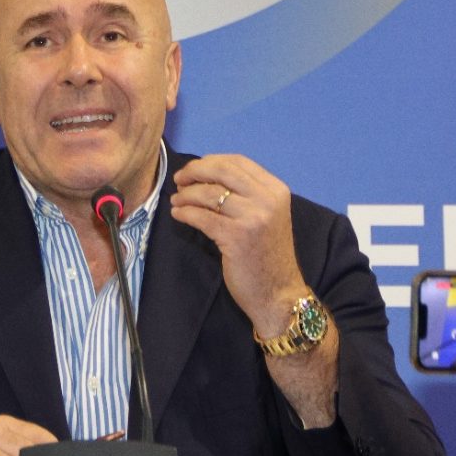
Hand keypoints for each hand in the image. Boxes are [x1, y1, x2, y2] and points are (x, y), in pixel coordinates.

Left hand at [168, 154, 307, 335]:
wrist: (279, 293)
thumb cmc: (268, 255)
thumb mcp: (266, 215)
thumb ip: (247, 194)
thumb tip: (207, 174)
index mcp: (276, 190)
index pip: (238, 161)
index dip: (210, 161)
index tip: (194, 169)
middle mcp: (267, 199)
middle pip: (222, 170)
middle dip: (195, 171)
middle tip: (179, 179)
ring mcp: (253, 218)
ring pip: (209, 193)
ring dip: (186, 194)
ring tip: (176, 200)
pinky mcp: (236, 237)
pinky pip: (202, 217)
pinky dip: (185, 213)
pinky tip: (179, 214)